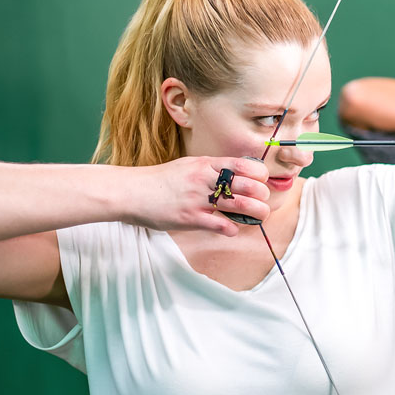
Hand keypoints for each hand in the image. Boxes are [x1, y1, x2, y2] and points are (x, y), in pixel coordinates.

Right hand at [124, 157, 269, 235]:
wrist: (132, 192)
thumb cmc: (163, 180)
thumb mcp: (190, 165)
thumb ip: (213, 169)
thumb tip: (238, 173)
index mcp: (207, 164)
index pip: (245, 165)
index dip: (260, 175)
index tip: (262, 183)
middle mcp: (205, 179)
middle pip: (249, 186)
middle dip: (263, 196)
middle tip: (263, 202)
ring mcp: (198, 199)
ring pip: (240, 205)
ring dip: (256, 213)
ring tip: (259, 216)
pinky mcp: (190, 218)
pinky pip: (221, 225)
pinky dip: (232, 229)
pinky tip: (232, 229)